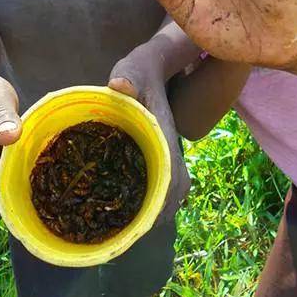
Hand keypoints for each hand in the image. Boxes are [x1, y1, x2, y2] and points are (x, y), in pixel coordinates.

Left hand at [109, 51, 189, 220]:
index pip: (175, 174)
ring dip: (158, 207)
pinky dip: (151, 196)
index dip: (166, 200)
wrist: (153, 64)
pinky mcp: (156, 150)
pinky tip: (129, 204)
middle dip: (161, 212)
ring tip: (132, 226)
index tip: (150, 220)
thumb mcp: (132, 68)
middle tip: (134, 232)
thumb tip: (120, 86)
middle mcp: (168, 146)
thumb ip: (127, 75)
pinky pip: (160, 179)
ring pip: (171, 186)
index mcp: (165, 133)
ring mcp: (164, 149)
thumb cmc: (140, 69)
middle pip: (177, 188)